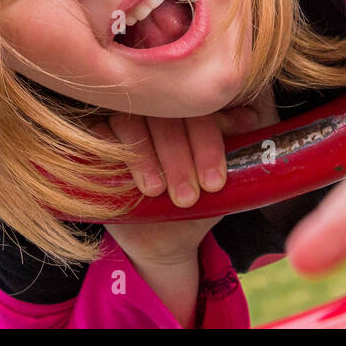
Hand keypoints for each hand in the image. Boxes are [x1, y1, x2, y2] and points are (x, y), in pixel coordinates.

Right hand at [95, 107, 259, 266]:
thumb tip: (249, 118)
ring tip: (157, 192)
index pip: (201, 113)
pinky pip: (99, 132)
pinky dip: (112, 151)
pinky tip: (120, 177)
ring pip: (133, 123)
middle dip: (179, 158)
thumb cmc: (199, 202)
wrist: (165, 238)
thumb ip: (237, 151)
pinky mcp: (96, 133)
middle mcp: (159, 107)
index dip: (208, 144)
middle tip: (187, 196)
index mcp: (193, 110)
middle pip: (167, 117)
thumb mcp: (223, 185)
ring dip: (146, 158)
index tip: (214, 183)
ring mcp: (125, 117)